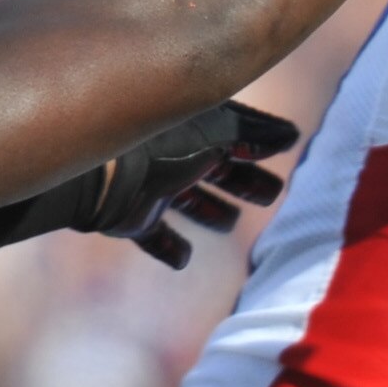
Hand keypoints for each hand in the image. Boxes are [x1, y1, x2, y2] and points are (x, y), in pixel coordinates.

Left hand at [91, 103, 296, 266]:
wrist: (97, 176)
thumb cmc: (157, 146)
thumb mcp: (213, 132)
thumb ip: (252, 133)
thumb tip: (291, 135)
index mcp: (190, 126)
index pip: (234, 132)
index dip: (259, 141)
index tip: (287, 147)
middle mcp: (172, 153)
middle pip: (216, 170)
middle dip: (242, 181)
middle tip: (271, 194)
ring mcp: (151, 186)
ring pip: (189, 201)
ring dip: (210, 211)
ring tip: (228, 222)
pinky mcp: (132, 218)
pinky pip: (156, 236)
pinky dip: (170, 247)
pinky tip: (183, 260)